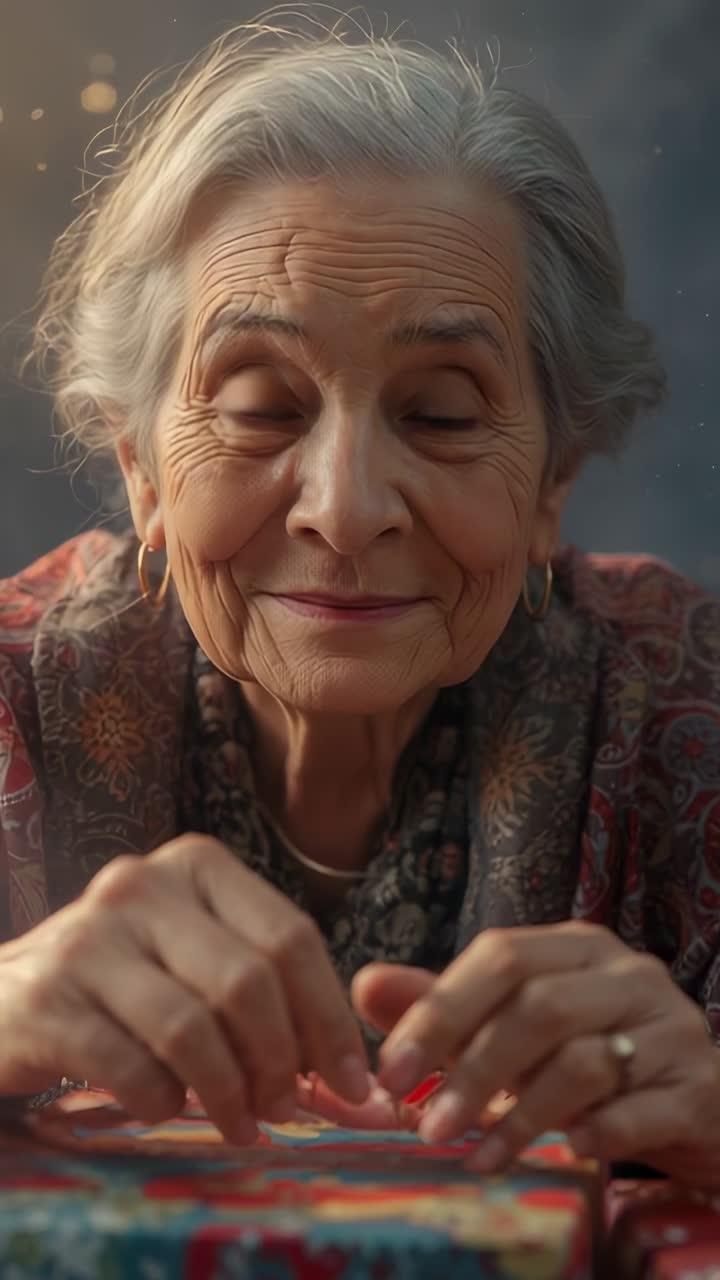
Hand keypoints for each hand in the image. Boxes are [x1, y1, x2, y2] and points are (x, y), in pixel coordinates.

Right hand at [0, 835, 368, 1141]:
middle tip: (287, 1108)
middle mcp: (141, 886)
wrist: (2, 995)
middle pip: (249, 980)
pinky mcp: (45, 1000)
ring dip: (230, 1093)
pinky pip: (132, 1067)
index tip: (353, 1081)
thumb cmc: (121, 980)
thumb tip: (350, 1070)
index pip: (290, 936)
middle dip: (283, 1060)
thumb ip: (264, 988)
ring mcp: (89, 939)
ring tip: (241, 1123)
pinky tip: (167, 1107)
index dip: (330, 1018)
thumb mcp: (193, 955)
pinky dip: (163, 1101)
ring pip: (193, 1027)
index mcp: (195, 864)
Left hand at [353, 923, 719, 1182]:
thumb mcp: (519, 1026)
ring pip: (584, 1060)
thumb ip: (447, 1006)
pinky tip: (561, 1152)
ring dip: (519, 1115)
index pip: (500, 957)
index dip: (440, 1011)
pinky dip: (592, 1133)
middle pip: (539, 1006)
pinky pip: (637, 1110)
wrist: (698, 1098)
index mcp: (576, 947)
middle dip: (474, 1069)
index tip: (392, 1071)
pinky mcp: (698, 1087)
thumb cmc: (596, 1056)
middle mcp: (627, 974)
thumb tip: (364, 985)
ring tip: (475, 1154)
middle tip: (428, 1126)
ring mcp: (670, 1027)